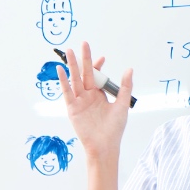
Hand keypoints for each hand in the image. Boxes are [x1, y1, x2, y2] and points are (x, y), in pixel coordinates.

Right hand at [57, 41, 132, 157]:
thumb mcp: (122, 104)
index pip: (97, 76)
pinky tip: (61, 70)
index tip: (102, 57)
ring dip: (72, 66)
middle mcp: (88, 96)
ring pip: (75, 79)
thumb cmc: (114, 128)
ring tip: (68, 51)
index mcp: (100, 95)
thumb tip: (129, 69)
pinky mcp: (72, 108)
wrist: (105, 145)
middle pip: (85, 74)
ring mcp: (79, 101)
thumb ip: (124, 86)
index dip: (98, 66)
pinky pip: (67, 92)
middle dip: (84, 59)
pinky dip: (63, 81)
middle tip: (84, 44)